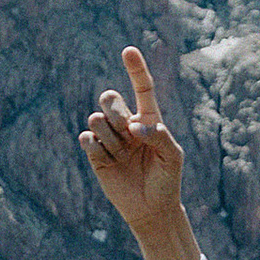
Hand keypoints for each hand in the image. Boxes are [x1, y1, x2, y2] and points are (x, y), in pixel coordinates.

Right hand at [79, 45, 200, 259]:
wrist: (151, 209)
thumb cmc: (166, 179)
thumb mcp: (172, 157)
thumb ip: (160, 136)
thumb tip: (136, 127)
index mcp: (148, 119)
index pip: (142, 88)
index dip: (135, 69)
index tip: (128, 50)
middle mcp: (126, 125)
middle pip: (110, 99)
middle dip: (114, 110)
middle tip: (126, 131)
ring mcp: (110, 139)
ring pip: (96, 119)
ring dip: (108, 135)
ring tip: (120, 152)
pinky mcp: (96, 155)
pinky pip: (86, 140)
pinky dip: (96, 147)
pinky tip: (107, 159)